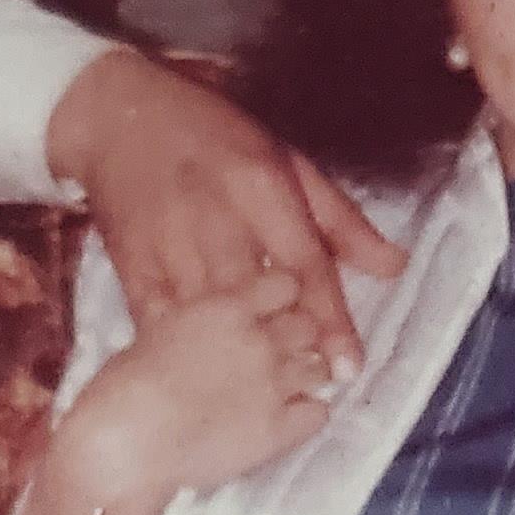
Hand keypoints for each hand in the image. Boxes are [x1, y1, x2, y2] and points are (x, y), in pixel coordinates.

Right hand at [2, 267, 345, 514]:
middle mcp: (260, 339)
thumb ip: (198, 324)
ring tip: (284, 388)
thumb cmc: (124, 384)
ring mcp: (274, 384)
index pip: (285, 282)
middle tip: (278, 354)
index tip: (272, 310)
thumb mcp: (159, 332)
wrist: (127, 441)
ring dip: (306, 374)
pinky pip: (318, 413)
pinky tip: (286, 420)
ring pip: (319, 366)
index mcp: (227, 307)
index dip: (283, 297)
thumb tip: (209, 328)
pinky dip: (307, 414)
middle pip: (308, 324)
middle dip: (298, 336)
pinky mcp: (280, 429)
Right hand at [48, 46, 404, 379]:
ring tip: (267, 397)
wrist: (119, 117)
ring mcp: (169, 242)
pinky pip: (159, 319)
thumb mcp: (288, 161)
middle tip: (312, 387)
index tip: (348, 367)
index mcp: (262, 187)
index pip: (305, 262)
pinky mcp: (131, 262)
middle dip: (286, 344)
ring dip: (238, 359)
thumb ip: (341, 221)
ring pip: (209, 315)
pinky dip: (182, 353)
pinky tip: (202, 382)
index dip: (330, 318)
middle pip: (257, 295)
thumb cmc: (218, 137)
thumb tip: (395, 268)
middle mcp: (218, 216)